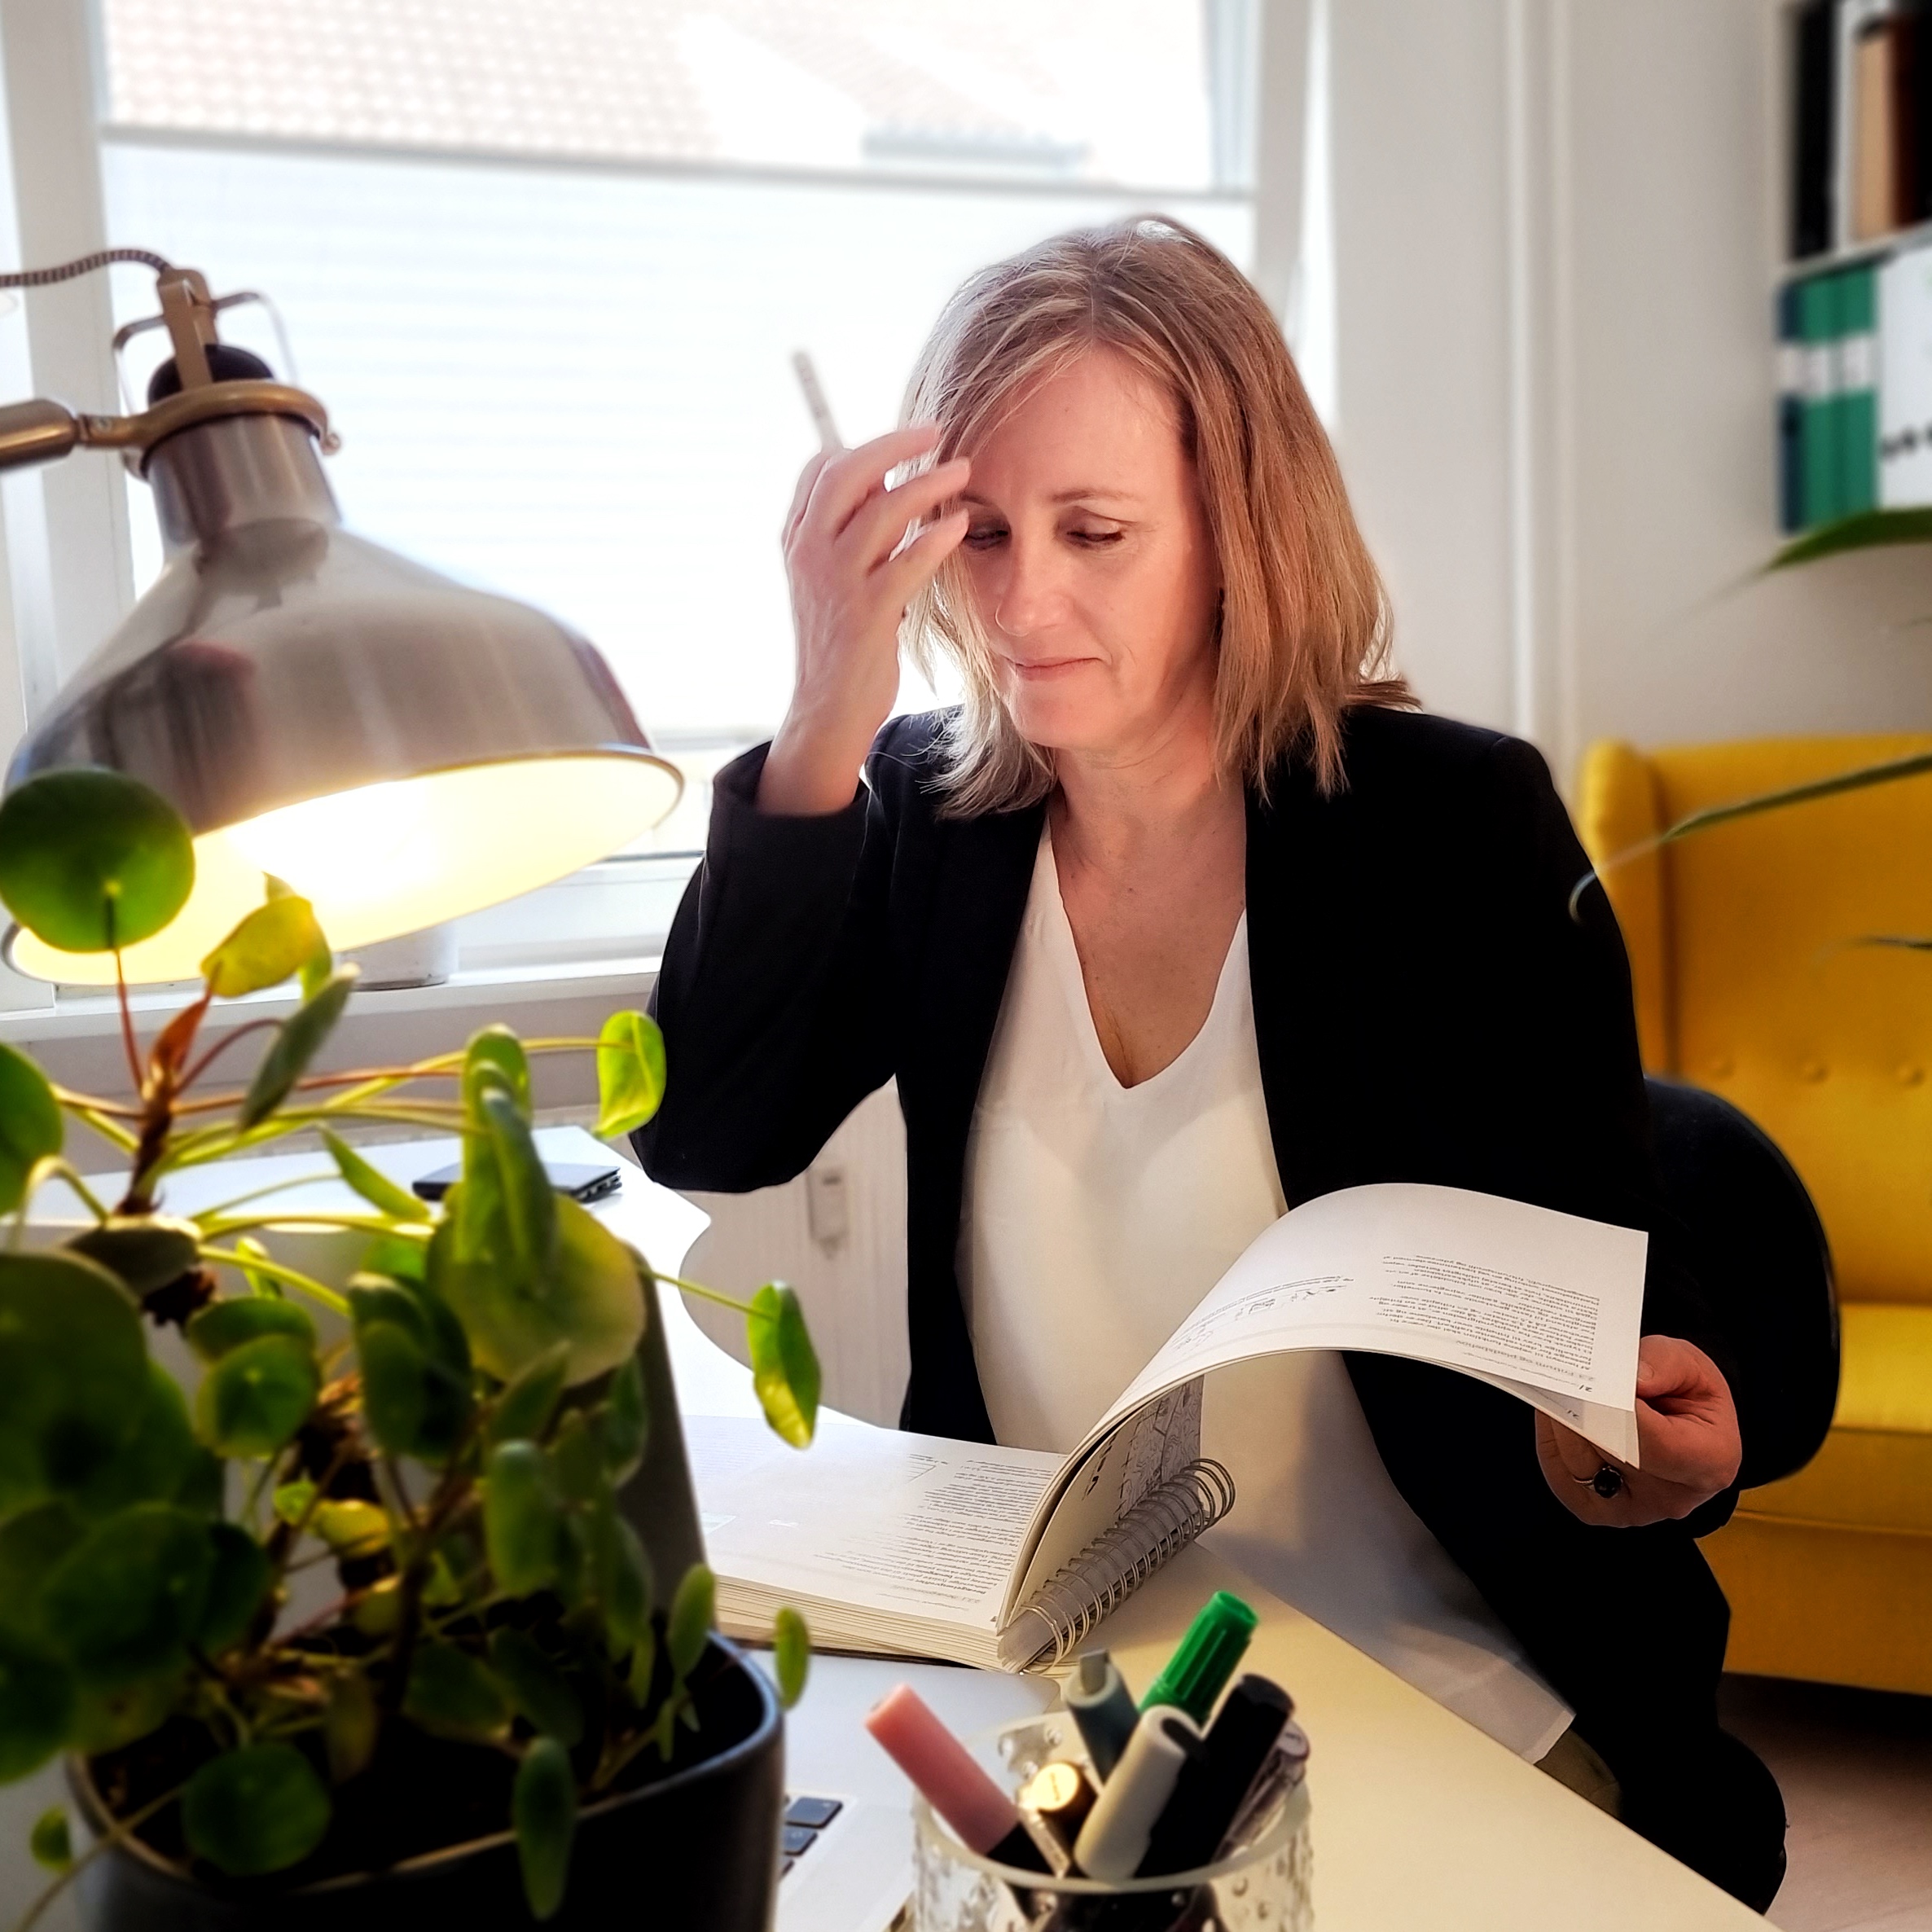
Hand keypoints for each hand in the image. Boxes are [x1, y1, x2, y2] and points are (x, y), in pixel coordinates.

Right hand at [759, 424, 970, 814]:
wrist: (827, 709)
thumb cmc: (842, 640)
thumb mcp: (834, 580)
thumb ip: (853, 536)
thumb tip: (890, 491)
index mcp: (797, 540)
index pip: (819, 469)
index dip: (862, 447)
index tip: (905, 441)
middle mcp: (809, 554)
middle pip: (847, 474)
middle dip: (895, 445)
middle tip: (936, 431)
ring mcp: (836, 583)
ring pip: (880, 512)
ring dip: (926, 484)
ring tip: (963, 471)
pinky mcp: (867, 615)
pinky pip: (904, 564)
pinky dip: (933, 540)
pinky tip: (958, 526)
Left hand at [1536, 1335, 1741, 1526]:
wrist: (1683, 1426)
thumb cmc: (1689, 1396)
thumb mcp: (1691, 1365)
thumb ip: (1666, 1364)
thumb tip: (1634, 1377)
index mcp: (1709, 1461)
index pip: (1658, 1444)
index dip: (1622, 1413)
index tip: (1596, 1384)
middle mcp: (1673, 1497)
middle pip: (1613, 1455)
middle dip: (1584, 1413)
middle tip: (1561, 1377)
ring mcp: (1634, 1510)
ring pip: (1581, 1467)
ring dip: (1562, 1425)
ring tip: (1555, 1388)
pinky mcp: (1600, 1512)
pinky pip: (1563, 1479)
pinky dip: (1553, 1444)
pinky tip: (1554, 1415)